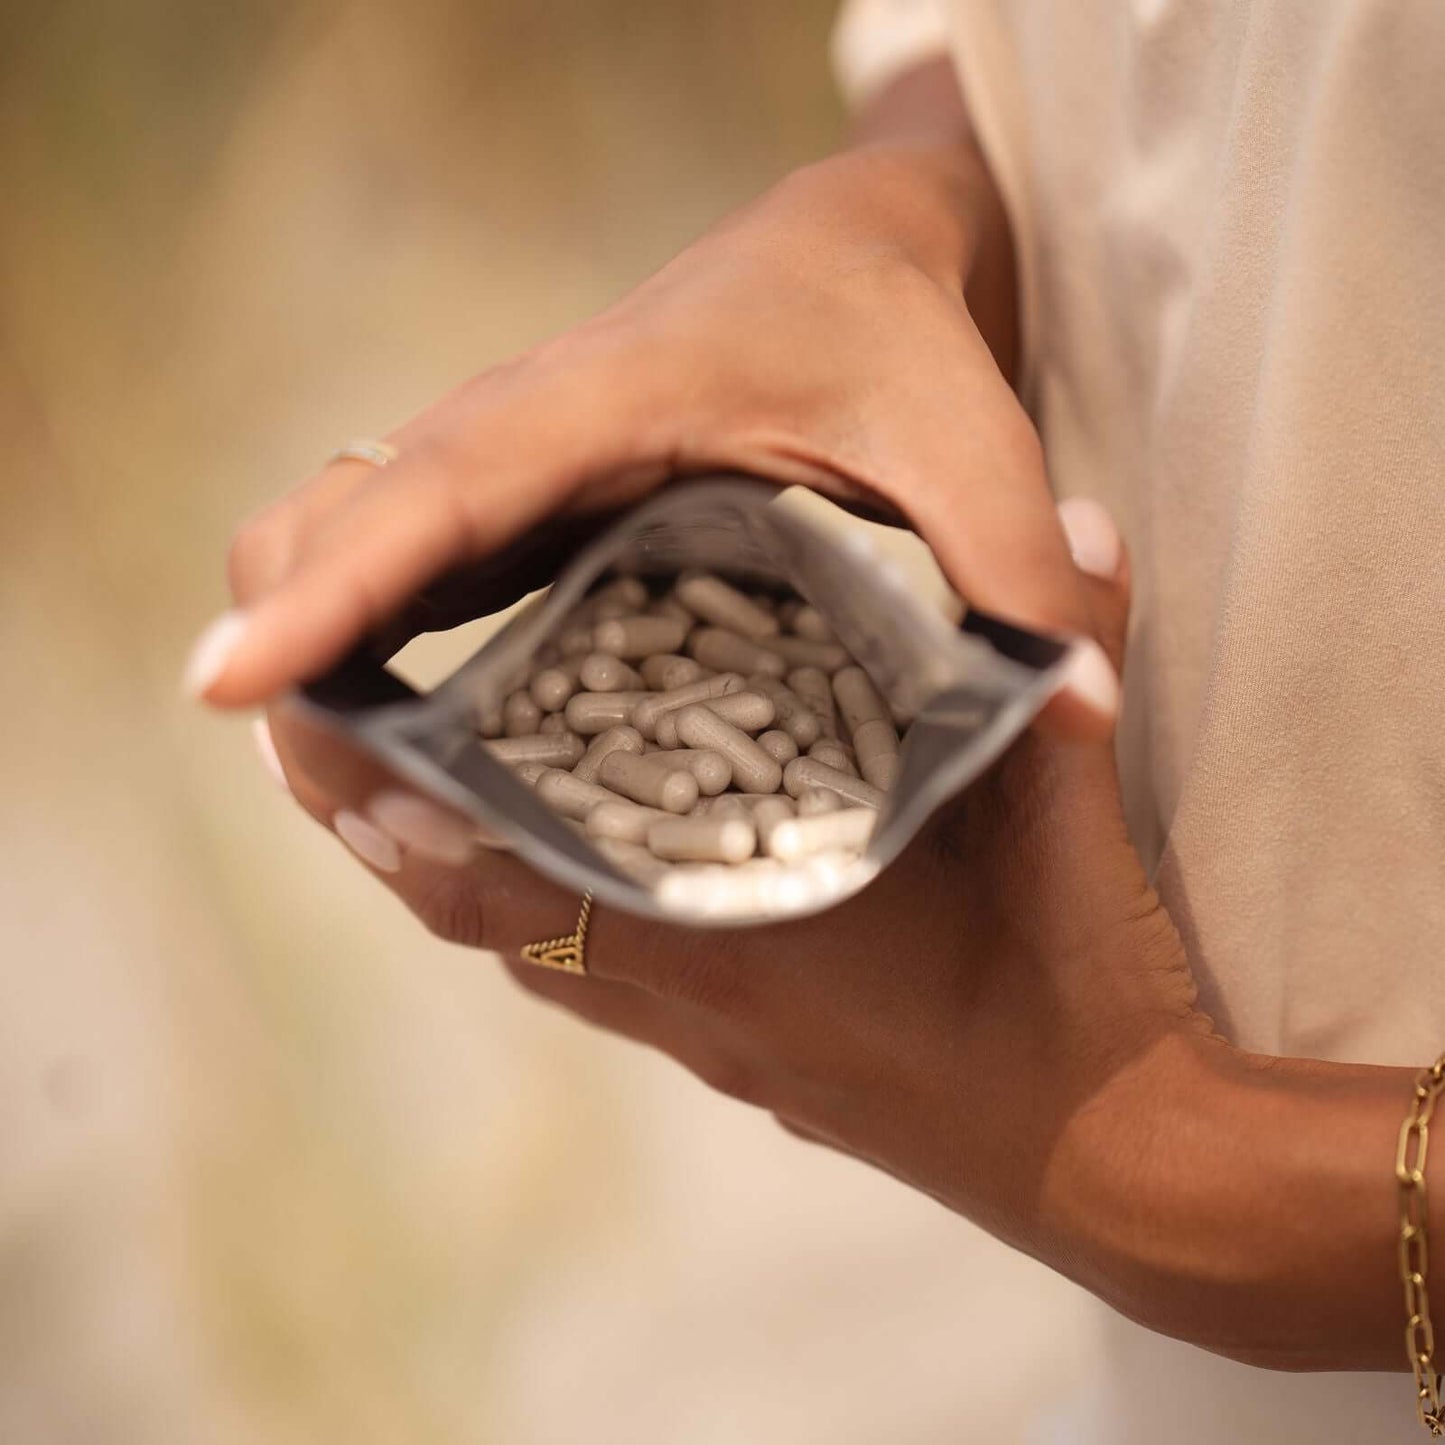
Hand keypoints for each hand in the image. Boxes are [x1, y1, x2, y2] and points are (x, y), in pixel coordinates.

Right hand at [191, 141, 1116, 733]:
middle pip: (328, 530)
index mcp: (603, 410)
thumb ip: (1024, 568)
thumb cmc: (891, 335)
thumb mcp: (968, 438)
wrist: (843, 251)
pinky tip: (390, 749)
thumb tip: (1086, 714)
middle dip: (288, 651)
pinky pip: (388, 577)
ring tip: (345, 794)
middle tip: (320, 792)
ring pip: (332, 549)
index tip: (228, 687)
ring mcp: (501, 474)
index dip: (326, 597)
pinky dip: (353, 653)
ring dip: (306, 659)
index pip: (433, 497)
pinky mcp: (509, 511)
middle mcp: (518, 438)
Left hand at [263, 500, 1202, 1291]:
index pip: (539, 882)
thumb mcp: (1067, 824)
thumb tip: (1093, 523)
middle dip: (409, 841)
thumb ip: (1064, 666)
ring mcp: (718, 1043)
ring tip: (413, 790)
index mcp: (752, 935)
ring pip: (541, 960)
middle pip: (502, 925)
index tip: (352, 749)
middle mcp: (703, 1000)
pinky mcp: (746, 1063)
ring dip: (466, 883)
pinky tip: (550, 863)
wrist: (1114, 1162)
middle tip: (345, 749)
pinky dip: (544, 921)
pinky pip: (599, 987)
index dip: (429, 819)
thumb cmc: (1075, 996)